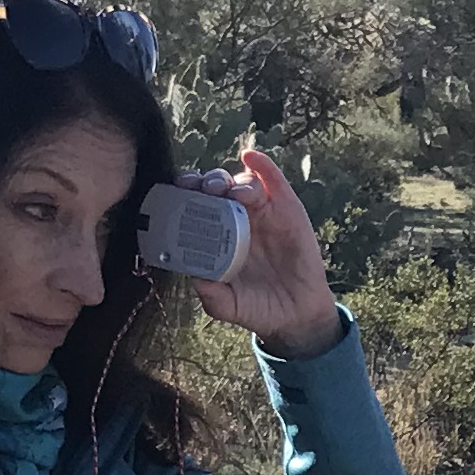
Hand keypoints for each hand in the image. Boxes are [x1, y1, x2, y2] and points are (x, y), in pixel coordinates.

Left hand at [175, 146, 339, 357]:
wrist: (297, 315)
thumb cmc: (258, 308)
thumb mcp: (230, 306)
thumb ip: (213, 296)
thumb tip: (197, 280)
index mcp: (217, 236)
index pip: (196, 205)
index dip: (185, 194)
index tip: (176, 193)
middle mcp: (237, 219)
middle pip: (216, 187)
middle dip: (205, 182)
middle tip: (201, 189)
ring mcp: (263, 211)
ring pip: (242, 182)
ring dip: (230, 179)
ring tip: (227, 190)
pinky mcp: (287, 208)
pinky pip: (274, 181)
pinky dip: (263, 165)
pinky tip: (252, 158)